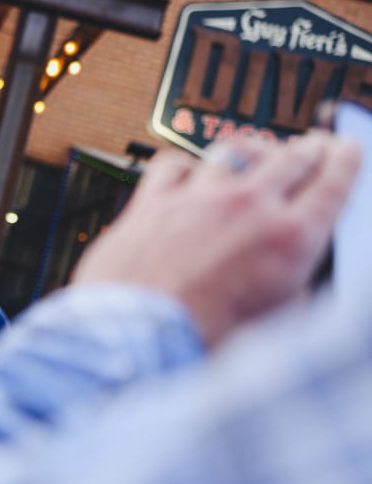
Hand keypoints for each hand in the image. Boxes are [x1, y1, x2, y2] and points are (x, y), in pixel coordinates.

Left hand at [73, 130, 358, 345]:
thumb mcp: (274, 323)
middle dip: (309, 149)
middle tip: (314, 145)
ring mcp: (199, 198)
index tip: (347, 149)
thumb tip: (289, 282)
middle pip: (290, 160)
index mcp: (288, 239)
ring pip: (235, 152)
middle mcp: (247, 207)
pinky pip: (175, 164)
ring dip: (254, 149)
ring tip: (258, 151)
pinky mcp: (153, 201)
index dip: (345, 161)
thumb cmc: (201, 338)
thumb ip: (289, 290)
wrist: (135, 337)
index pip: (332, 184)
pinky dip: (189, 165)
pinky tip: (190, 170)